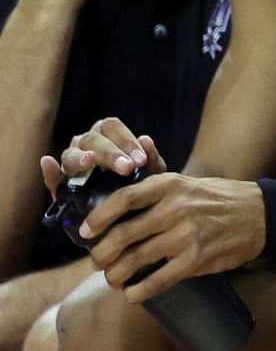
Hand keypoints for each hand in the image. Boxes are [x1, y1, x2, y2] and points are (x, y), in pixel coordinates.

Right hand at [41, 119, 161, 197]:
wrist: (130, 223)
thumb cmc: (142, 192)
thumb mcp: (152, 178)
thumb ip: (152, 161)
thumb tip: (146, 139)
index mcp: (109, 137)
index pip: (112, 127)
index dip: (126, 140)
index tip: (141, 160)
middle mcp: (87, 146)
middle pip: (92, 139)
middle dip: (110, 152)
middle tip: (127, 168)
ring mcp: (71, 164)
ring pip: (70, 154)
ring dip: (81, 157)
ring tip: (90, 161)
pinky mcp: (61, 187)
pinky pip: (52, 177)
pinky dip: (49, 170)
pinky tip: (48, 162)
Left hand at [67, 171, 264, 301]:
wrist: (261, 215)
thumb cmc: (219, 199)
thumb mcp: (187, 183)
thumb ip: (155, 191)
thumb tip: (117, 208)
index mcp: (169, 186)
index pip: (123, 200)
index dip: (98, 218)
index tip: (86, 231)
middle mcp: (175, 209)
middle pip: (122, 234)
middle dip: (101, 253)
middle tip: (97, 261)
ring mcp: (186, 236)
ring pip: (135, 260)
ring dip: (116, 274)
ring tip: (113, 279)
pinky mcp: (197, 260)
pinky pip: (159, 280)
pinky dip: (139, 291)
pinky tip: (131, 295)